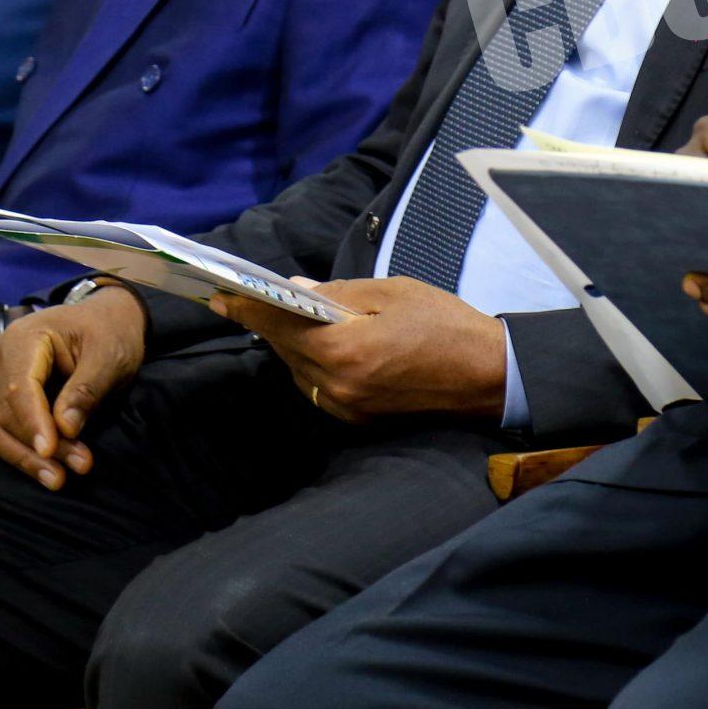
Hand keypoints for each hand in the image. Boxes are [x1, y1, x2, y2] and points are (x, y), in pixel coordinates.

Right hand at [0, 285, 145, 489]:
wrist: (106, 320)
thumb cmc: (109, 334)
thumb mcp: (110, 355)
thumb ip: (85, 390)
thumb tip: (64, 428)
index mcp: (25, 338)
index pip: (20, 388)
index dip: (33, 423)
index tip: (51, 451)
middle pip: (5, 411)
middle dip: (36, 446)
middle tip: (75, 468)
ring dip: (19, 455)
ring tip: (54, 479)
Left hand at [220, 278, 506, 421]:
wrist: (489, 375)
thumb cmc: (443, 324)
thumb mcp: (391, 292)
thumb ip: (338, 294)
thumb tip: (296, 290)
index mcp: (342, 349)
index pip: (278, 324)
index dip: (246, 306)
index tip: (218, 293)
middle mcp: (336, 384)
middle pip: (284, 350)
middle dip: (267, 323)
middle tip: (246, 297)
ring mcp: (347, 406)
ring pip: (298, 371)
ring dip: (290, 345)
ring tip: (284, 317)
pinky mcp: (359, 418)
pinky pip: (319, 387)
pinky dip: (312, 364)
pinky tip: (319, 345)